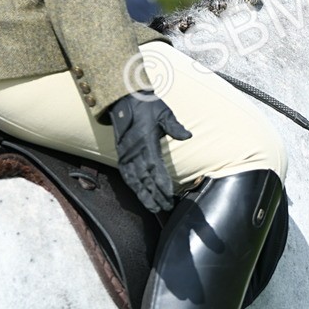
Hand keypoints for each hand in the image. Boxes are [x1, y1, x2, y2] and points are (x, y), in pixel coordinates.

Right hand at [109, 93, 191, 212]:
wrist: (122, 99)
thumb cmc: (147, 106)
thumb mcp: (163, 112)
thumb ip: (174, 126)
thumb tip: (188, 136)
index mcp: (145, 141)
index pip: (154, 167)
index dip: (161, 183)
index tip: (169, 194)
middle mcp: (133, 151)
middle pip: (145, 178)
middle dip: (155, 195)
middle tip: (166, 207)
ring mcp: (125, 154)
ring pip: (134, 180)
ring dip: (143, 195)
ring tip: (154, 208)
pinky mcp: (121, 155)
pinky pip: (126, 175)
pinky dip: (133, 187)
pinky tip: (140, 196)